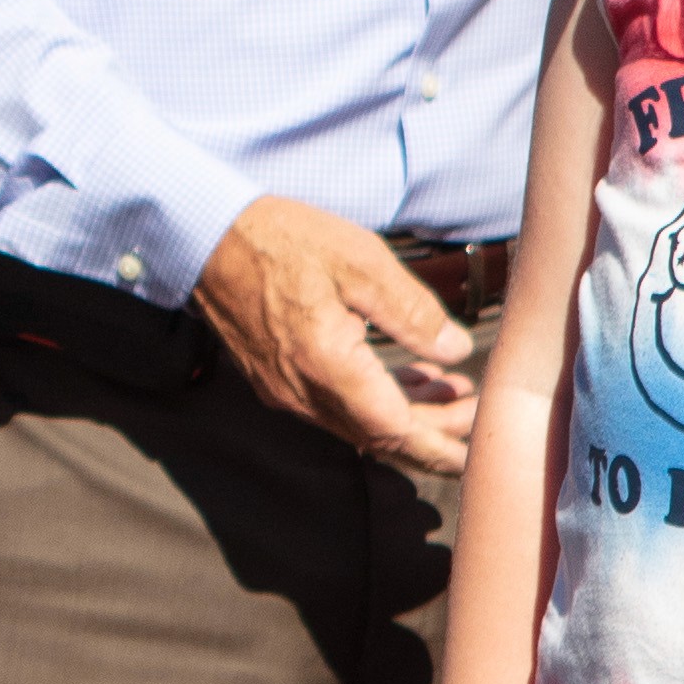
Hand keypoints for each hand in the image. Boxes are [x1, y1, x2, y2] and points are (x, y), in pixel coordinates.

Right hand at [196, 194, 478, 485]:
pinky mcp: (275, 380)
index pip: (395, 430)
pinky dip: (374, 403)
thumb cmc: (282, 240)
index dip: (441, 444)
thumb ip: (412, 312)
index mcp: (329, 366)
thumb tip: (455, 350)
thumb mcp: (360, 262)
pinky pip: (334, 409)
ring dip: (406, 418)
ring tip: (450, 392)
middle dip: (433, 434)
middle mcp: (303, 392)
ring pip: (357, 425)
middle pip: (379, 438)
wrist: (205, 238)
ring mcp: (285, 390)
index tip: (479, 443)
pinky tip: (402, 378)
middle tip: (475, 410)